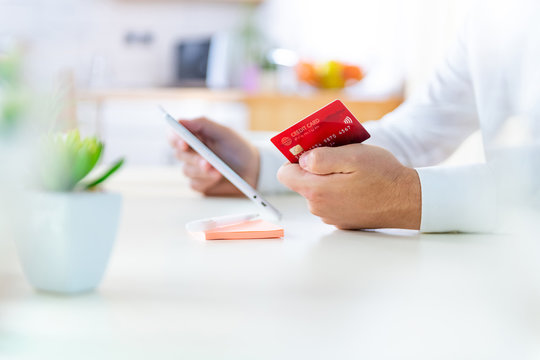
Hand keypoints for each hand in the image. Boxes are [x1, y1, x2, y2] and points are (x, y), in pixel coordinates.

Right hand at [168, 118, 259, 195]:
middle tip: (207, 162)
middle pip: (179, 154)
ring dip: (202, 172)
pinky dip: (205, 181)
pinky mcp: (200, 183)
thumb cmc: (238, 148)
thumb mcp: (223, 132)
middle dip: (194, 158)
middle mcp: (191, 152)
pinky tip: (216, 178)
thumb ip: (202, 124)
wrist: (253, 169)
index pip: (175, 136)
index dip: (175, 139)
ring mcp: (195, 169)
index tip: (183, 143)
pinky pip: (194, 184)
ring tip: (218, 171)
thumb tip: (180, 121)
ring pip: (187, 171)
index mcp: (194, 137)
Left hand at [277, 144, 420, 229]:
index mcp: (316, 191)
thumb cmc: (383, 177)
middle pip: (303, 180)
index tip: (311, 149)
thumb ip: (321, 158)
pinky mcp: (342, 219)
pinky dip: (339, 189)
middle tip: (339, 155)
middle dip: (316, 166)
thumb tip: (302, 159)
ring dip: (329, 177)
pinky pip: (331, 199)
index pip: (285, 173)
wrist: (409, 202)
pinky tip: (358, 183)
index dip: (295, 157)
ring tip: (352, 169)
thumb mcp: (352, 156)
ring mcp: (330, 215)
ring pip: (318, 189)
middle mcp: (318, 207)